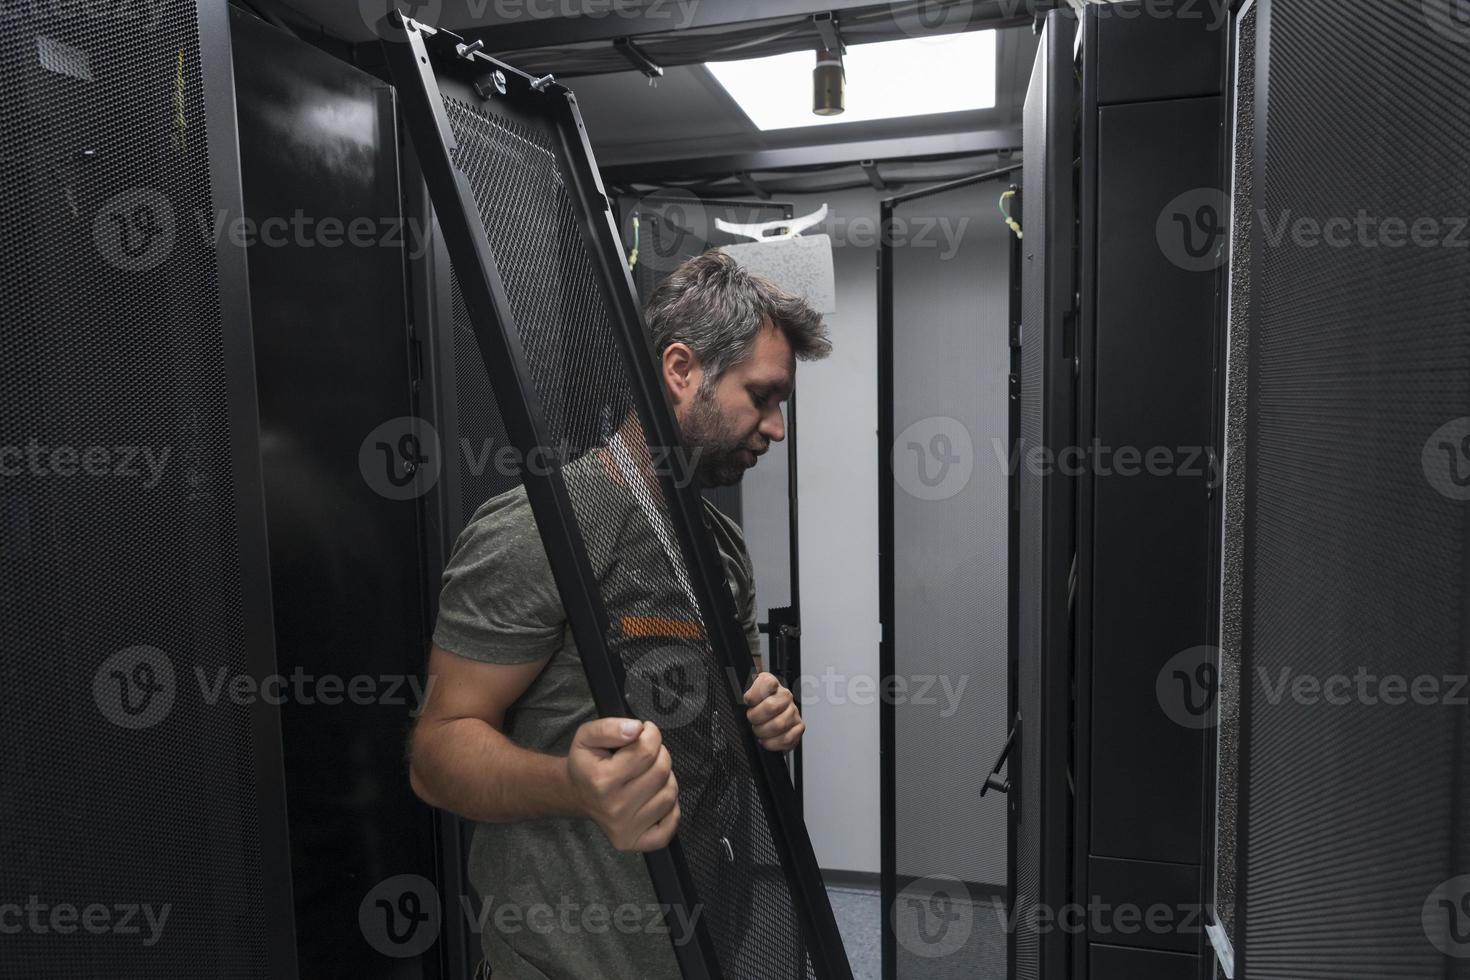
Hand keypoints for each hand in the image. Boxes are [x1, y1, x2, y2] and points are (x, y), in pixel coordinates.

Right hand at [566, 718, 680, 851]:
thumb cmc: (587, 765)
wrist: (578, 794)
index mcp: (601, 781)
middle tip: (645, 754)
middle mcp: (614, 808)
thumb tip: (636, 729)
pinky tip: (654, 797)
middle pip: (661, 770)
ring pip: (669, 794)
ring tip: (648, 774)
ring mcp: (626, 829)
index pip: (647, 751)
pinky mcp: (637, 843)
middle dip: (659, 754)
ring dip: (664, 779)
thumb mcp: (587, 736)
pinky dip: (671, 809)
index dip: (650, 734)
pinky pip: (671, 825)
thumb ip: (610, 727)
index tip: (643, 733)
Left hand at [743, 672, 804, 751]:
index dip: (753, 696)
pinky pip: (787, 738)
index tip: (749, 703)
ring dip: (764, 732)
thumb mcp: (747, 696)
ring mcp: (793, 711)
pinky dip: (773, 743)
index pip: (767, 683)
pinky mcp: (798, 727)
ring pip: (779, 725)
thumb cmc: (757, 707)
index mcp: (771, 684)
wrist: (769, 717)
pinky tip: (768, 739)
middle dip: (756, 718)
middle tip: (753, 720)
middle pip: (771, 707)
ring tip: (760, 730)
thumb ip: (742, 692)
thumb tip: (739, 693)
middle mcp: (785, 696)